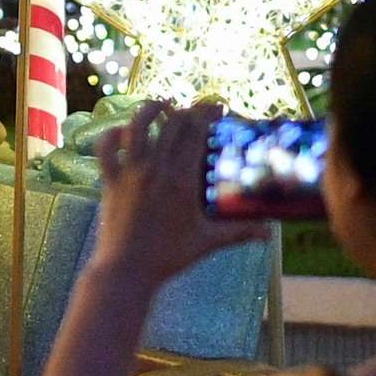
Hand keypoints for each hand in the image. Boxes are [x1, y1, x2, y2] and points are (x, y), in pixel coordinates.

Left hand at [84, 100, 264, 293]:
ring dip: (149, 110)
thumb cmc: (169, 256)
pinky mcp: (110, 181)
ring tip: (160, 105)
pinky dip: (111, 134)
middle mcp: (156, 170)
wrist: (128, 270)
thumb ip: (240, 232)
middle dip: (185, 110)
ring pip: (136, 126)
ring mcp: (130, 173)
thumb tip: (270, 234)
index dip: (206, 114)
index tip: (217, 108)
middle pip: (171, 124)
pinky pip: (106, 148)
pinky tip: (122, 132)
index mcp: (182, 180)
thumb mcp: (208, 242)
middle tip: (195, 111)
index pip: (195, 133)